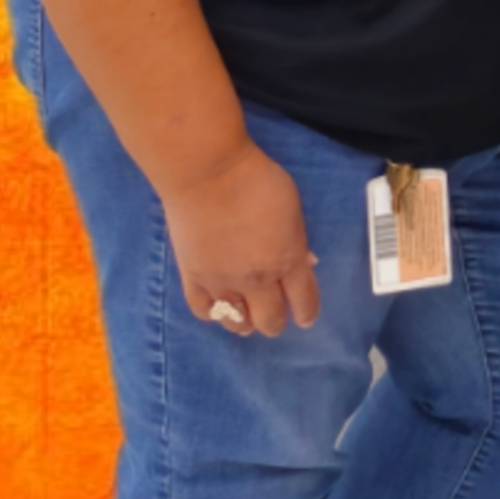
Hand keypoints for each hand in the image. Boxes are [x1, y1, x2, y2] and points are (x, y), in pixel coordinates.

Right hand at [162, 140, 320, 336]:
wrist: (207, 174)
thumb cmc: (257, 181)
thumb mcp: (293, 209)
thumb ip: (296, 240)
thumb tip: (302, 261)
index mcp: (288, 260)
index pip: (303, 300)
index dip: (307, 313)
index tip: (305, 320)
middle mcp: (257, 279)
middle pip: (270, 318)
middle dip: (275, 323)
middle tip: (274, 318)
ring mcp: (222, 281)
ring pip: (236, 321)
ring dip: (245, 324)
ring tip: (247, 321)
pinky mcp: (192, 277)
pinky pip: (203, 310)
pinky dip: (214, 314)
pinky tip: (219, 310)